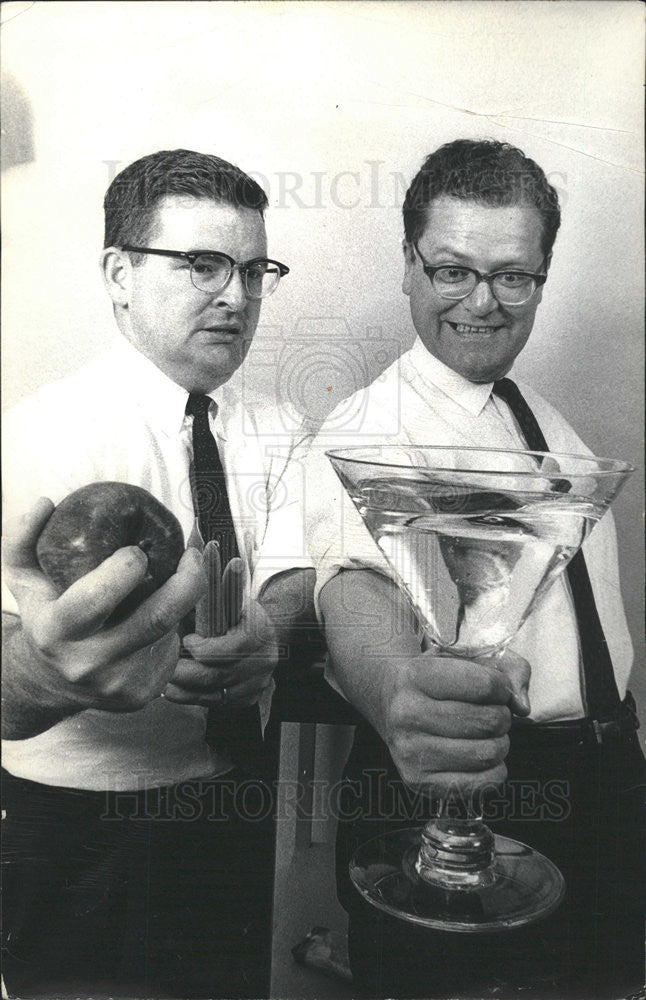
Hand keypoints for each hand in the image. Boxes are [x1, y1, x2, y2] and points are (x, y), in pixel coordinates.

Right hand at [3, 497, 206, 727]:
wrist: (49, 682)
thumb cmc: (43, 617)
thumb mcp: (23, 579)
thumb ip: (23, 539)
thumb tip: (44, 504)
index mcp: (56, 631)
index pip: (97, 599)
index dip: (126, 568)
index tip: (137, 549)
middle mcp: (88, 663)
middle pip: (156, 618)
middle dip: (185, 580)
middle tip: (189, 556)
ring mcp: (119, 683)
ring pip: (170, 632)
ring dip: (183, 600)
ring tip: (185, 574)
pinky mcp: (143, 693)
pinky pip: (170, 650)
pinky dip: (174, 626)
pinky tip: (164, 612)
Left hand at [164, 597, 277, 707]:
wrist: (263, 631)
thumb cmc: (237, 613)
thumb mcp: (226, 601)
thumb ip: (205, 607)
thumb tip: (176, 610)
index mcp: (258, 630)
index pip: (229, 649)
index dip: (202, 649)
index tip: (185, 640)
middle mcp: (264, 659)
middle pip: (217, 675)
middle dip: (186, 674)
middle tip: (164, 669)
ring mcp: (259, 681)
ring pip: (216, 694)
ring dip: (186, 691)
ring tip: (165, 685)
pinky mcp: (251, 696)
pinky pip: (220, 703)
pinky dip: (197, 699)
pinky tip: (180, 692)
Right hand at [377, 646, 530, 798]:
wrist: (389, 702)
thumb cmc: (433, 680)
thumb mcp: (464, 657)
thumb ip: (506, 668)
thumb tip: (521, 706)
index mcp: (416, 676)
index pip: (484, 685)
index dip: (501, 687)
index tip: (495, 689)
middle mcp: (408, 714)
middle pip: (488, 721)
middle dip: (502, 716)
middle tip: (490, 712)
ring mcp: (411, 751)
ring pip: (488, 753)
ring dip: (499, 743)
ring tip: (485, 734)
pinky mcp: (420, 781)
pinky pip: (481, 784)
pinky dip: (494, 770)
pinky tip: (480, 755)